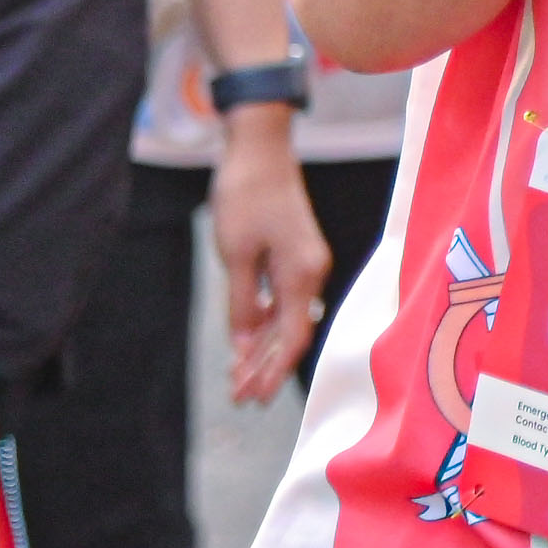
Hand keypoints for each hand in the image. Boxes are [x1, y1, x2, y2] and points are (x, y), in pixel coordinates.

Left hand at [209, 109, 331, 406]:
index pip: (291, 338)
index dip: (270, 371)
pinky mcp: (295, 255)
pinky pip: (283, 300)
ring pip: (287, 319)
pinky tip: (247, 341)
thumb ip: (241, 304)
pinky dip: (265, 323)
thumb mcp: (235, 256)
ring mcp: (305, 263)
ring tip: (239, 378)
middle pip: (292, 334)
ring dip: (263, 349)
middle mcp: (312, 272)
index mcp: (302, 274)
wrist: (260, 148)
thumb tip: (242, 347)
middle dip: (266, 368)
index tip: (249, 397)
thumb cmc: (245, 196)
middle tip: (240, 399)